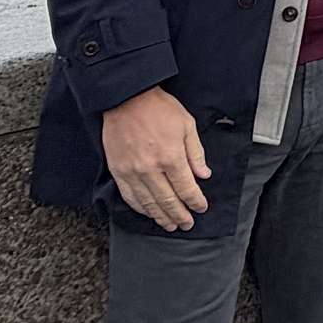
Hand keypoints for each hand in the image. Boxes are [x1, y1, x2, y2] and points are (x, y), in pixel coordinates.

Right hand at [100, 86, 210, 230]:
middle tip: (187, 223)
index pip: (186, 189)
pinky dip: (140, 209)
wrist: (126, 98)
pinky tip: (148, 213)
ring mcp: (132, 172)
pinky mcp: (118, 171)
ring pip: (148, 204)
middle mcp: (151, 169)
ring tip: (169, 225)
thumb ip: (195, 153)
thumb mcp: (186, 125)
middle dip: (180, 215)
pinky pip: (129, 197)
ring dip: (161, 217)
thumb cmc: (158, 108)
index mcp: (171, 157)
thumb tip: (204, 174)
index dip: (195, 202)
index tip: (201, 207)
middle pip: (168, 201)